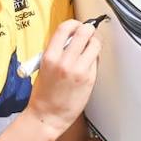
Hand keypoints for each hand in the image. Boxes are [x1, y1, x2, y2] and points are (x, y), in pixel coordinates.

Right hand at [26, 19, 100, 135]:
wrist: (48, 116)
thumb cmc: (44, 94)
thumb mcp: (44, 66)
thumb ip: (57, 51)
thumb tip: (71, 37)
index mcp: (50, 56)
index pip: (65, 28)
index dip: (74, 23)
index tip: (76, 26)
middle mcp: (65, 61)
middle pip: (84, 32)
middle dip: (88, 30)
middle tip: (87, 33)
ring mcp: (79, 70)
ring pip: (95, 44)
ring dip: (93, 43)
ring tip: (89, 48)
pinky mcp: (89, 79)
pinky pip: (96, 60)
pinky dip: (94, 58)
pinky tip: (87, 64)